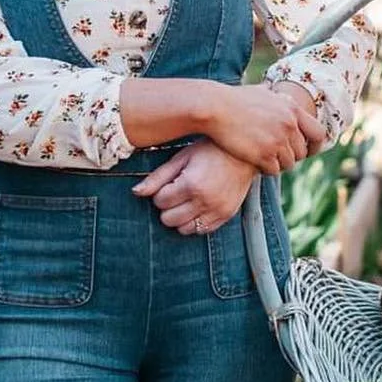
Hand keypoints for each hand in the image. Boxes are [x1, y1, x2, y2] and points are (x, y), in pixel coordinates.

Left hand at [132, 141, 257, 233]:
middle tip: (176, 192)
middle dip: (168, 206)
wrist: (245, 153)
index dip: (160, 193)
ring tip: (187, 200)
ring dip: (180, 217)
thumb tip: (136, 192)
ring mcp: (217, 210)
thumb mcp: (182, 158)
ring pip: (184, 230)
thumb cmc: (211, 150)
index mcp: (191, 184)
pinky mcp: (226, 216)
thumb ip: (158, 177)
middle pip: (169, 219)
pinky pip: (202, 231)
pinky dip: (195, 223)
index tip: (169, 183)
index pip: (160, 202)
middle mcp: (205, 201)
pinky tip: (198, 207)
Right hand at [204, 81, 326, 173]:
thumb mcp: (260, 92)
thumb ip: (275, 98)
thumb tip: (279, 95)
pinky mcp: (264, 155)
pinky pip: (273, 170)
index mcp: (292, 109)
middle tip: (276, 156)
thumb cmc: (233, 99)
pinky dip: (266, 169)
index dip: (315, 145)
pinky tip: (255, 163)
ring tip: (264, 159)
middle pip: (301, 152)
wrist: (214, 107)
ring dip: (277, 164)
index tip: (309, 151)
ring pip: (288, 164)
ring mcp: (277, 141)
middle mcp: (289, 125)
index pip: (318, 133)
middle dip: (290, 156)